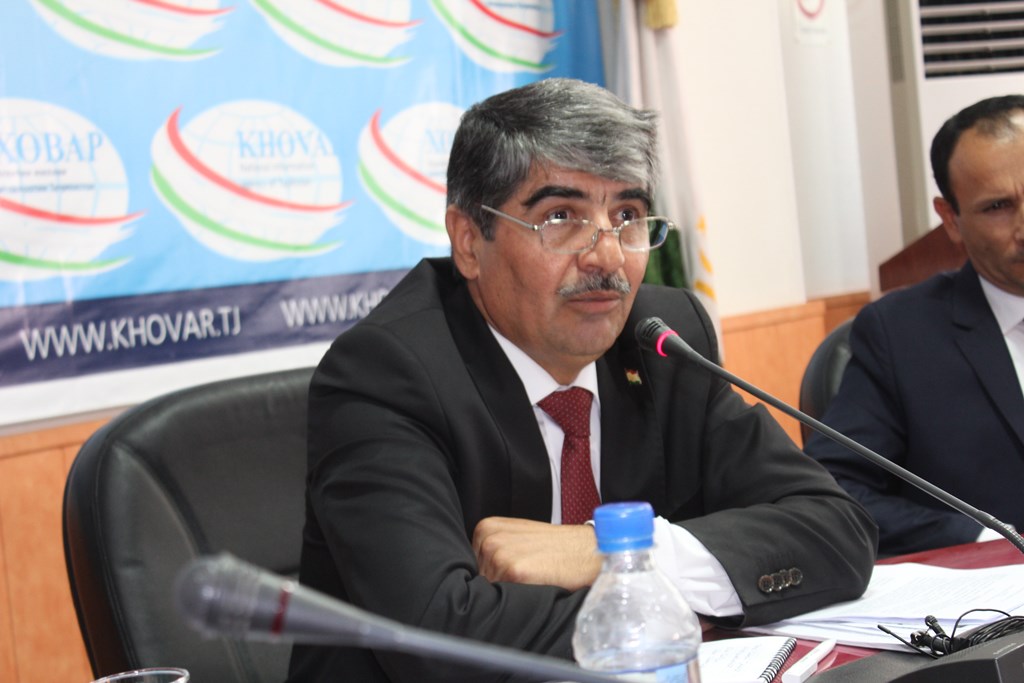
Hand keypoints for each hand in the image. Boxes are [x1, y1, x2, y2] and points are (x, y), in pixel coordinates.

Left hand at [472, 516, 600, 590]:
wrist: (586, 550)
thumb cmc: (554, 547)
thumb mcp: (517, 536)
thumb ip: (493, 548)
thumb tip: (474, 573)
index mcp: (486, 527)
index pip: (472, 563)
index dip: (489, 572)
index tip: (509, 570)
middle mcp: (489, 539)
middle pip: (478, 577)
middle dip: (495, 583)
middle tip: (525, 574)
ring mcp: (500, 555)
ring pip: (489, 589)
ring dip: (506, 591)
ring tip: (531, 577)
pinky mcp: (514, 572)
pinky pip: (504, 596)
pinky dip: (517, 597)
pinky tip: (534, 583)